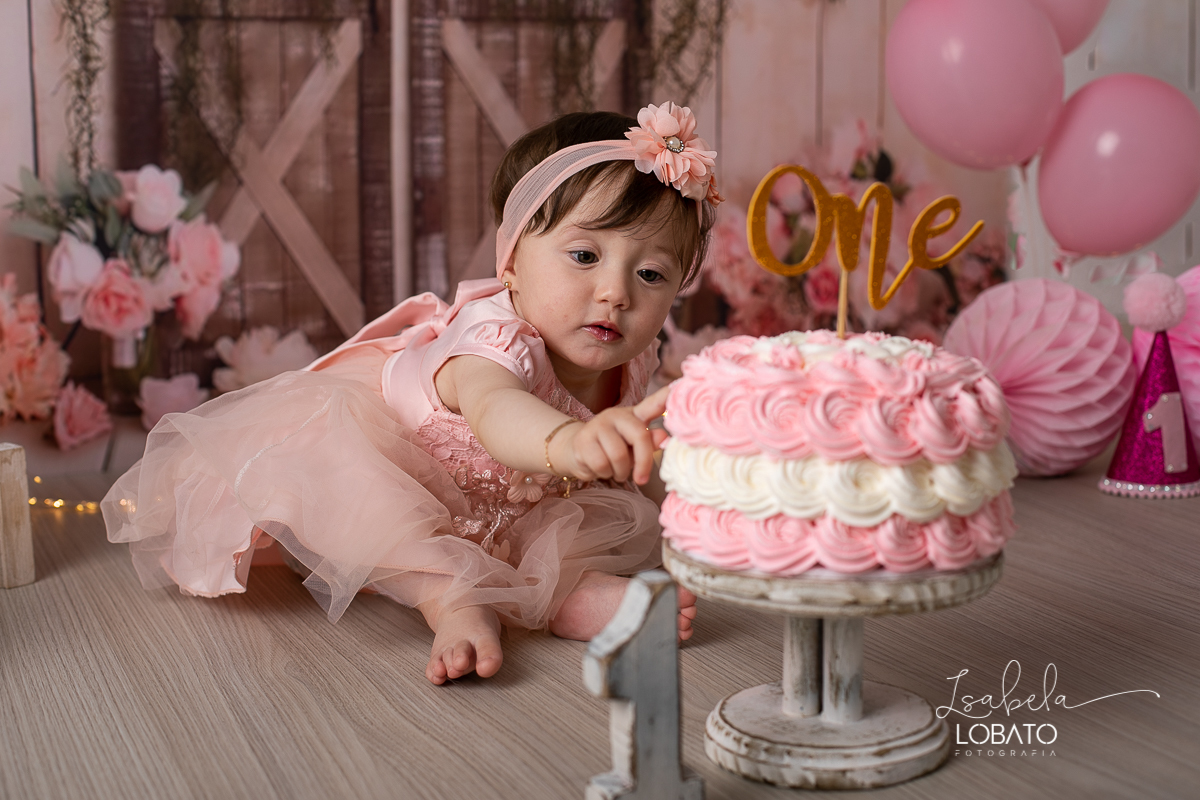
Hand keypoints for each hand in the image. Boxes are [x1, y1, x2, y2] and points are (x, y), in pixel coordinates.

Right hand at [553, 386, 669, 484]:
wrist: (577, 452)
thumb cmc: (613, 450)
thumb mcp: (634, 448)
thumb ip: (649, 442)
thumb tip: (664, 437)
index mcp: (633, 415)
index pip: (652, 404)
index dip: (664, 397)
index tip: (677, 385)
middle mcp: (615, 415)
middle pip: (639, 437)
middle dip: (643, 463)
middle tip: (641, 479)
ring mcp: (597, 426)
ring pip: (618, 456)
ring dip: (620, 472)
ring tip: (616, 471)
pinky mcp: (582, 440)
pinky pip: (601, 464)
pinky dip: (604, 474)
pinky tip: (600, 469)